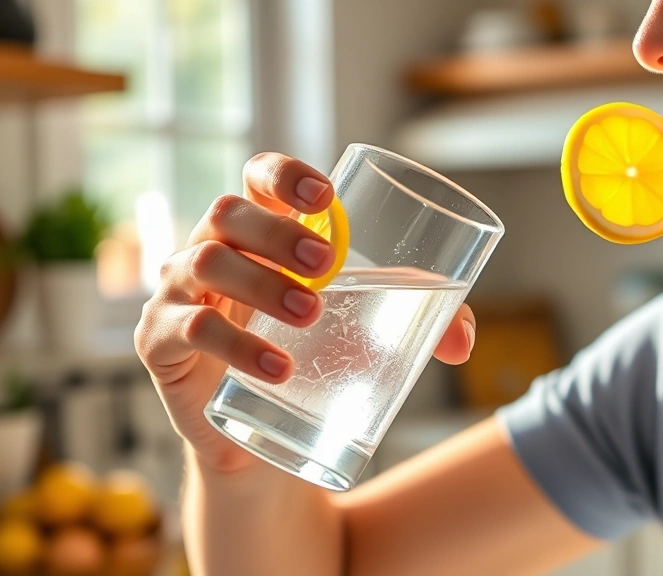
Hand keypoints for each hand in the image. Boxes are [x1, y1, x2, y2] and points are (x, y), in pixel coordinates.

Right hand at [134, 153, 475, 473]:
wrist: (262, 437)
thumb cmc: (314, 362)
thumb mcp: (368, 334)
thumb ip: (424, 326)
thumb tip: (463, 342)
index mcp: (260, 233)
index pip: (258, 178)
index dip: (284, 175)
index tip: (325, 198)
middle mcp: (213, 250)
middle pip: (227, 213)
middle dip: (276, 231)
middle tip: (324, 266)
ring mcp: (179, 294)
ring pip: (204, 263)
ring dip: (261, 284)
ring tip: (311, 315)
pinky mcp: (161, 344)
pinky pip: (188, 330)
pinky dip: (236, 345)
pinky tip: (277, 368)